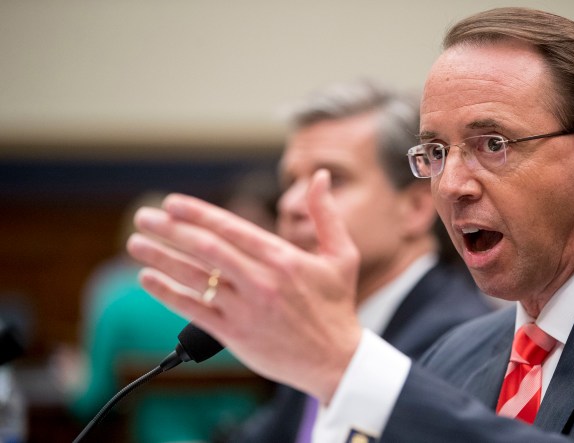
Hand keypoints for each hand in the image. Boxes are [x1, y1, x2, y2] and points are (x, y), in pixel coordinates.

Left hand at [127, 169, 361, 403]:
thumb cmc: (337, 306)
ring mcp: (245, 309)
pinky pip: (193, 310)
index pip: (231, 228)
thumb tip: (320, 176)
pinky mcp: (235, 334)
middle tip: (143, 217)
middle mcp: (261, 281)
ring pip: (194, 278)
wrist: (335, 361)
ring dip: (160, 258)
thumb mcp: (342, 255)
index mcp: (283, 259)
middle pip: (206, 249)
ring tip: (135, 244)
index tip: (171, 203)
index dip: (197, 213)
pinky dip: (167, 293)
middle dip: (169, 229)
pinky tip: (148, 279)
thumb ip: (326, 214)